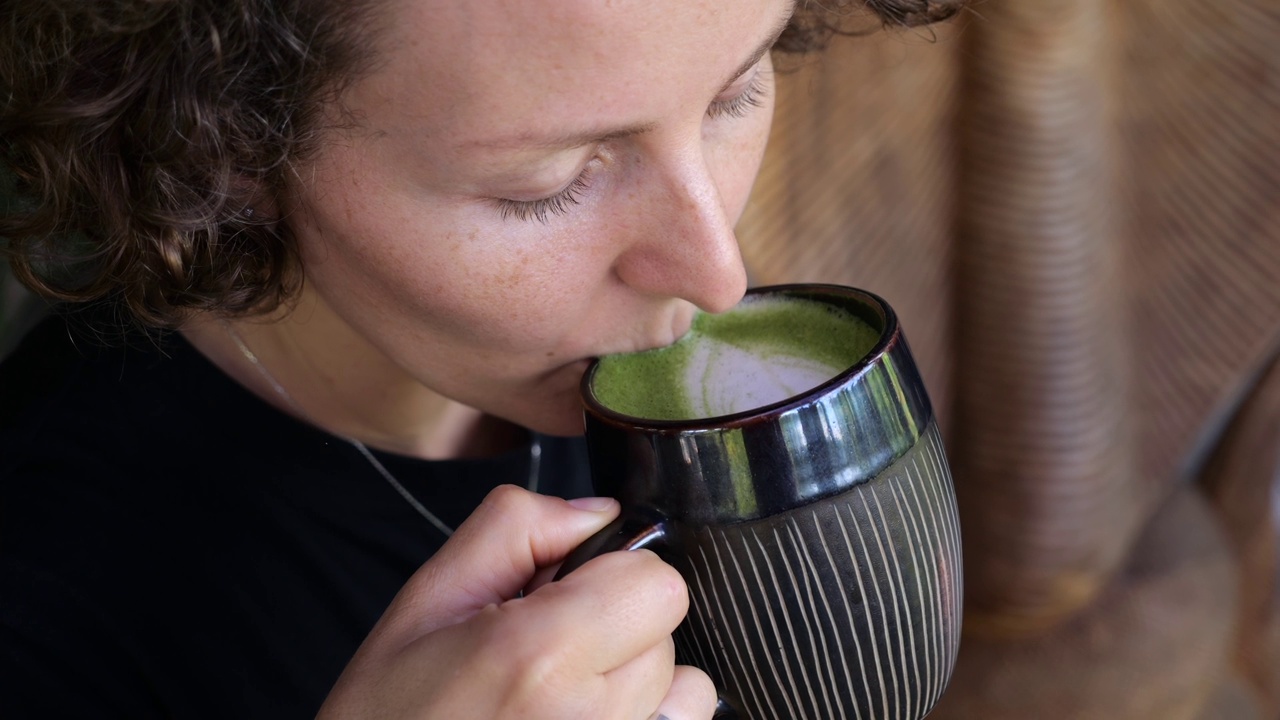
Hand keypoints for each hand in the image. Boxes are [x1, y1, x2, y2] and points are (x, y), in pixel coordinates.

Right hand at [316, 485, 717, 718]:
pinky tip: (581, 717)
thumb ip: (516, 528)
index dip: (615, 571)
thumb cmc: (390, 714)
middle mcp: (593, 718)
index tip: (566, 590)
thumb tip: (599, 513)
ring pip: (684, 688)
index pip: (658, 583)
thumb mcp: (429, 598)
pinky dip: (644, 715)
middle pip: (668, 631)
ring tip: (565, 691)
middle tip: (547, 647)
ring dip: (638, 679)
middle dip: (618, 623)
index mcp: (544, 657)